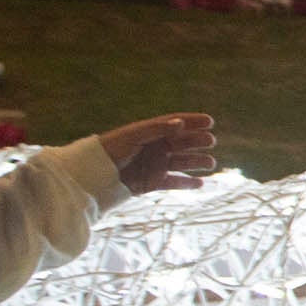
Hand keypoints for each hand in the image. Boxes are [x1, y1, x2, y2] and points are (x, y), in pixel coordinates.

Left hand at [100, 113, 218, 192]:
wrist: (94, 174)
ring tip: (210, 163)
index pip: (176, 124)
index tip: (209, 121)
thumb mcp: (134, 136)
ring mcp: (156, 165)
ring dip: (197, 162)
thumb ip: (158, 129)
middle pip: (182, 143)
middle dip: (198, 141)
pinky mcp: (153, 182)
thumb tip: (181, 123)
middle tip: (211, 141)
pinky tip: (200, 184)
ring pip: (182, 162)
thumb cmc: (111, 149)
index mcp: (151, 133)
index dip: (193, 121)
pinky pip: (174, 182)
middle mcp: (156, 148)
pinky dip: (187, 183)